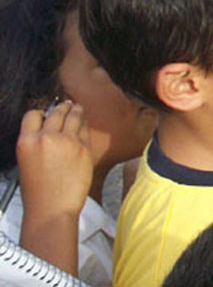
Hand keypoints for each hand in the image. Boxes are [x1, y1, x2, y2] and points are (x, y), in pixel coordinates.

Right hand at [16, 102, 93, 275]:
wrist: (52, 209)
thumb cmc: (38, 191)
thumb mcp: (27, 162)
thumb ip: (37, 143)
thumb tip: (48, 128)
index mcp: (27, 142)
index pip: (33, 114)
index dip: (41, 113)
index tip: (47, 113)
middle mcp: (46, 138)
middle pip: (57, 111)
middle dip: (62, 108)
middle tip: (67, 105)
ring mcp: (67, 141)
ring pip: (74, 115)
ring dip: (76, 111)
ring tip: (77, 109)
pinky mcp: (84, 147)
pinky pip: (85, 129)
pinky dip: (84, 125)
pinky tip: (84, 125)